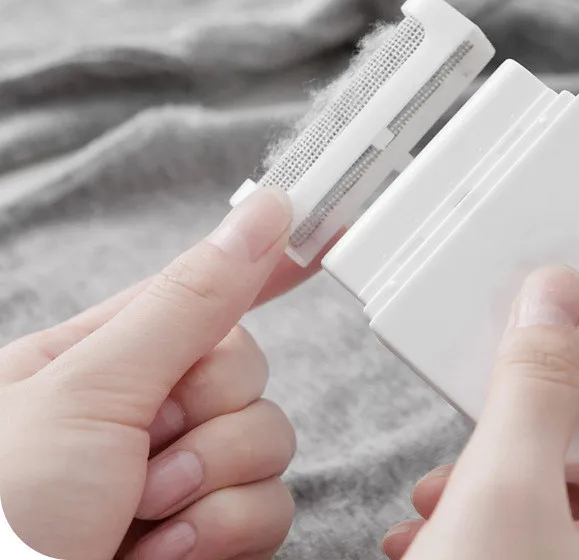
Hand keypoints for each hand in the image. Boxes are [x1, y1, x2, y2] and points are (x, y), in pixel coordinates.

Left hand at [0, 187, 311, 559]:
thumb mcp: (91, 391)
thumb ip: (189, 303)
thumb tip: (262, 216)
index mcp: (103, 357)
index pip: (204, 289)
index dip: (264, 264)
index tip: (323, 230)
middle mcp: (145, 411)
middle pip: (248, 371)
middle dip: (210, 413)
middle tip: (145, 447)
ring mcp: (180, 474)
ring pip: (270, 438)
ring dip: (212, 481)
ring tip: (143, 516)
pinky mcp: (209, 531)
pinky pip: (272, 505)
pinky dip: (224, 531)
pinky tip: (164, 551)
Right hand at [383, 266, 578, 559]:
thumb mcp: (504, 493)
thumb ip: (538, 387)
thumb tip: (563, 296)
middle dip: (558, 427)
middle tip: (507, 406)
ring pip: (574, 504)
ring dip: (506, 474)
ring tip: (442, 485)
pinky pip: (535, 544)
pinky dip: (486, 522)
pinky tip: (425, 533)